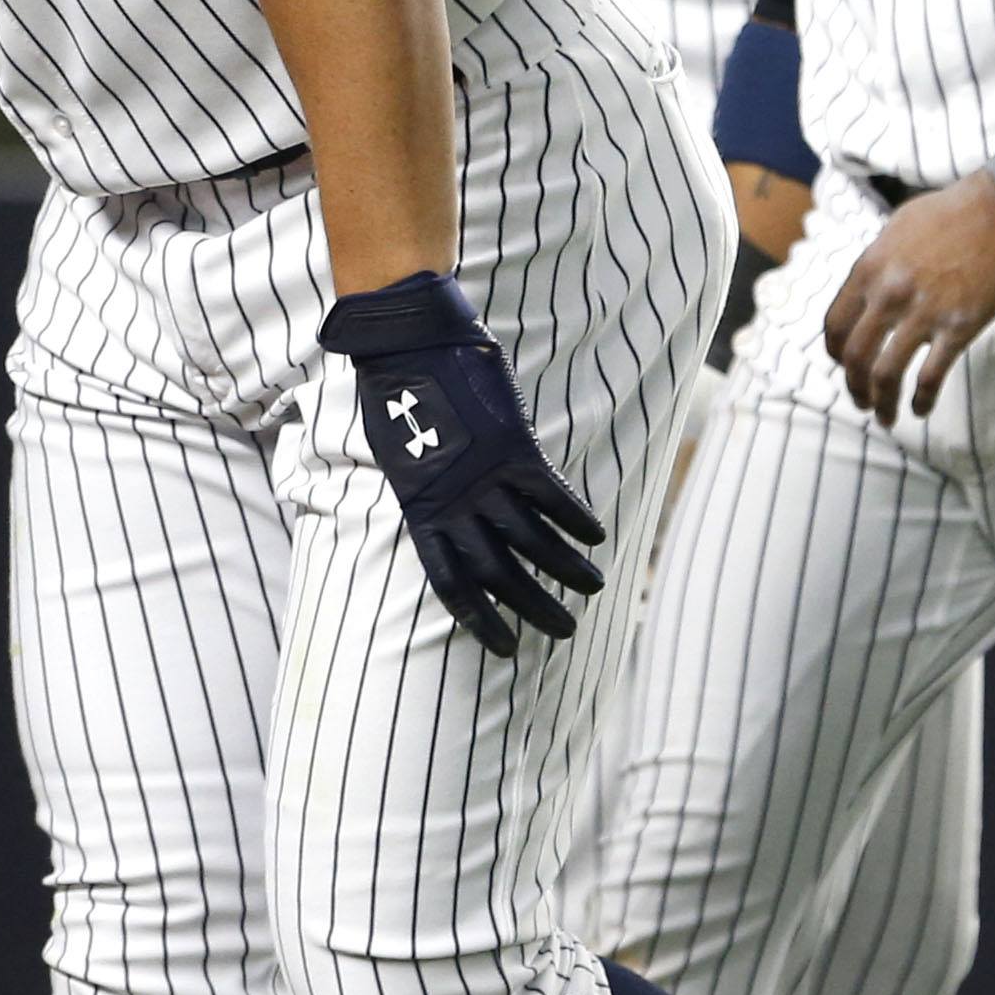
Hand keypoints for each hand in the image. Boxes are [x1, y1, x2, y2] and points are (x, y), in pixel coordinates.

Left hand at [323, 272, 605, 657]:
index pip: (451, 584)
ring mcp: (485, 478)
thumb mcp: (404, 464)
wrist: (406, 347)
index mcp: (422, 514)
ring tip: (593, 587)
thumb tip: (461, 521)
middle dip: (535, 607)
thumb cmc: (397, 400)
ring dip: (568, 569)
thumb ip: (435, 498)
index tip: (505, 647)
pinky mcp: (514, 449)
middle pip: (500, 574)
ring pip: (535, 541)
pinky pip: (553, 496)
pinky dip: (577, 519)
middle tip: (564, 631)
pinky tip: (597, 537)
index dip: (480, 619)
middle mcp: (455, 505)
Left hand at [821, 175, 994, 426]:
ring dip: (881, 403)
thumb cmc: (952, 211)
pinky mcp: (958, 328)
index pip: (836, 324)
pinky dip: (922, 400)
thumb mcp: (897, 228)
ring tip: (885, 417)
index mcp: (869, 269)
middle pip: (855, 356)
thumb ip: (877, 263)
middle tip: (860, 402)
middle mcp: (888, 295)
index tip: (843, 365)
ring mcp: (923, 313)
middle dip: (854, 386)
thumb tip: (868, 292)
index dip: (836, 352)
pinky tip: (921, 410)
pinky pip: (931, 376)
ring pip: (886, 374)